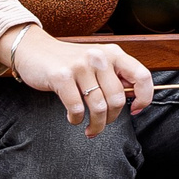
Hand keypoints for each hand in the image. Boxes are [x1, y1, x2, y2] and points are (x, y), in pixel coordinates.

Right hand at [0, 27, 152, 135]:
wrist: (34, 50)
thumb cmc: (69, 61)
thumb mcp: (97, 61)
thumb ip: (115, 76)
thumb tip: (134, 97)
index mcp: (113, 53)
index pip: (142, 76)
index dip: (144, 97)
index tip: (135, 109)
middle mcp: (99, 57)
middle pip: (117, 99)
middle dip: (111, 119)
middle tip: (102, 124)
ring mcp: (80, 66)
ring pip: (99, 107)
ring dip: (96, 124)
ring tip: (90, 129)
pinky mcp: (61, 76)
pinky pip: (76, 108)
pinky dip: (76, 119)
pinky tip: (73, 118)